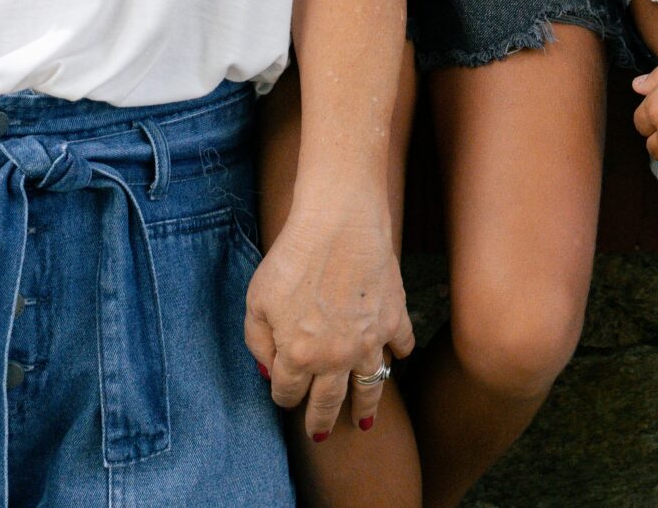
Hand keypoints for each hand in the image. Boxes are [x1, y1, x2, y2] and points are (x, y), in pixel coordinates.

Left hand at [244, 197, 414, 442]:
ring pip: (369, 387)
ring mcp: (370, 341)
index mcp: (299, 356)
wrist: (339, 223)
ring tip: (363, 423)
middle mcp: (336, 358)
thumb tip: (268, 370)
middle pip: (327, 403)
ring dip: (365, 407)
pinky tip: (394, 357)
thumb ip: (257, 341)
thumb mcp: (256, 300)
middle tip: (319, 434)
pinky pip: (401, 346)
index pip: (288, 393)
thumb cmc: (292, 257)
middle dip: (320, 422)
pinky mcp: (394, 318)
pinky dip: (398, 354)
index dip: (283, 396)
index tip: (285, 394)